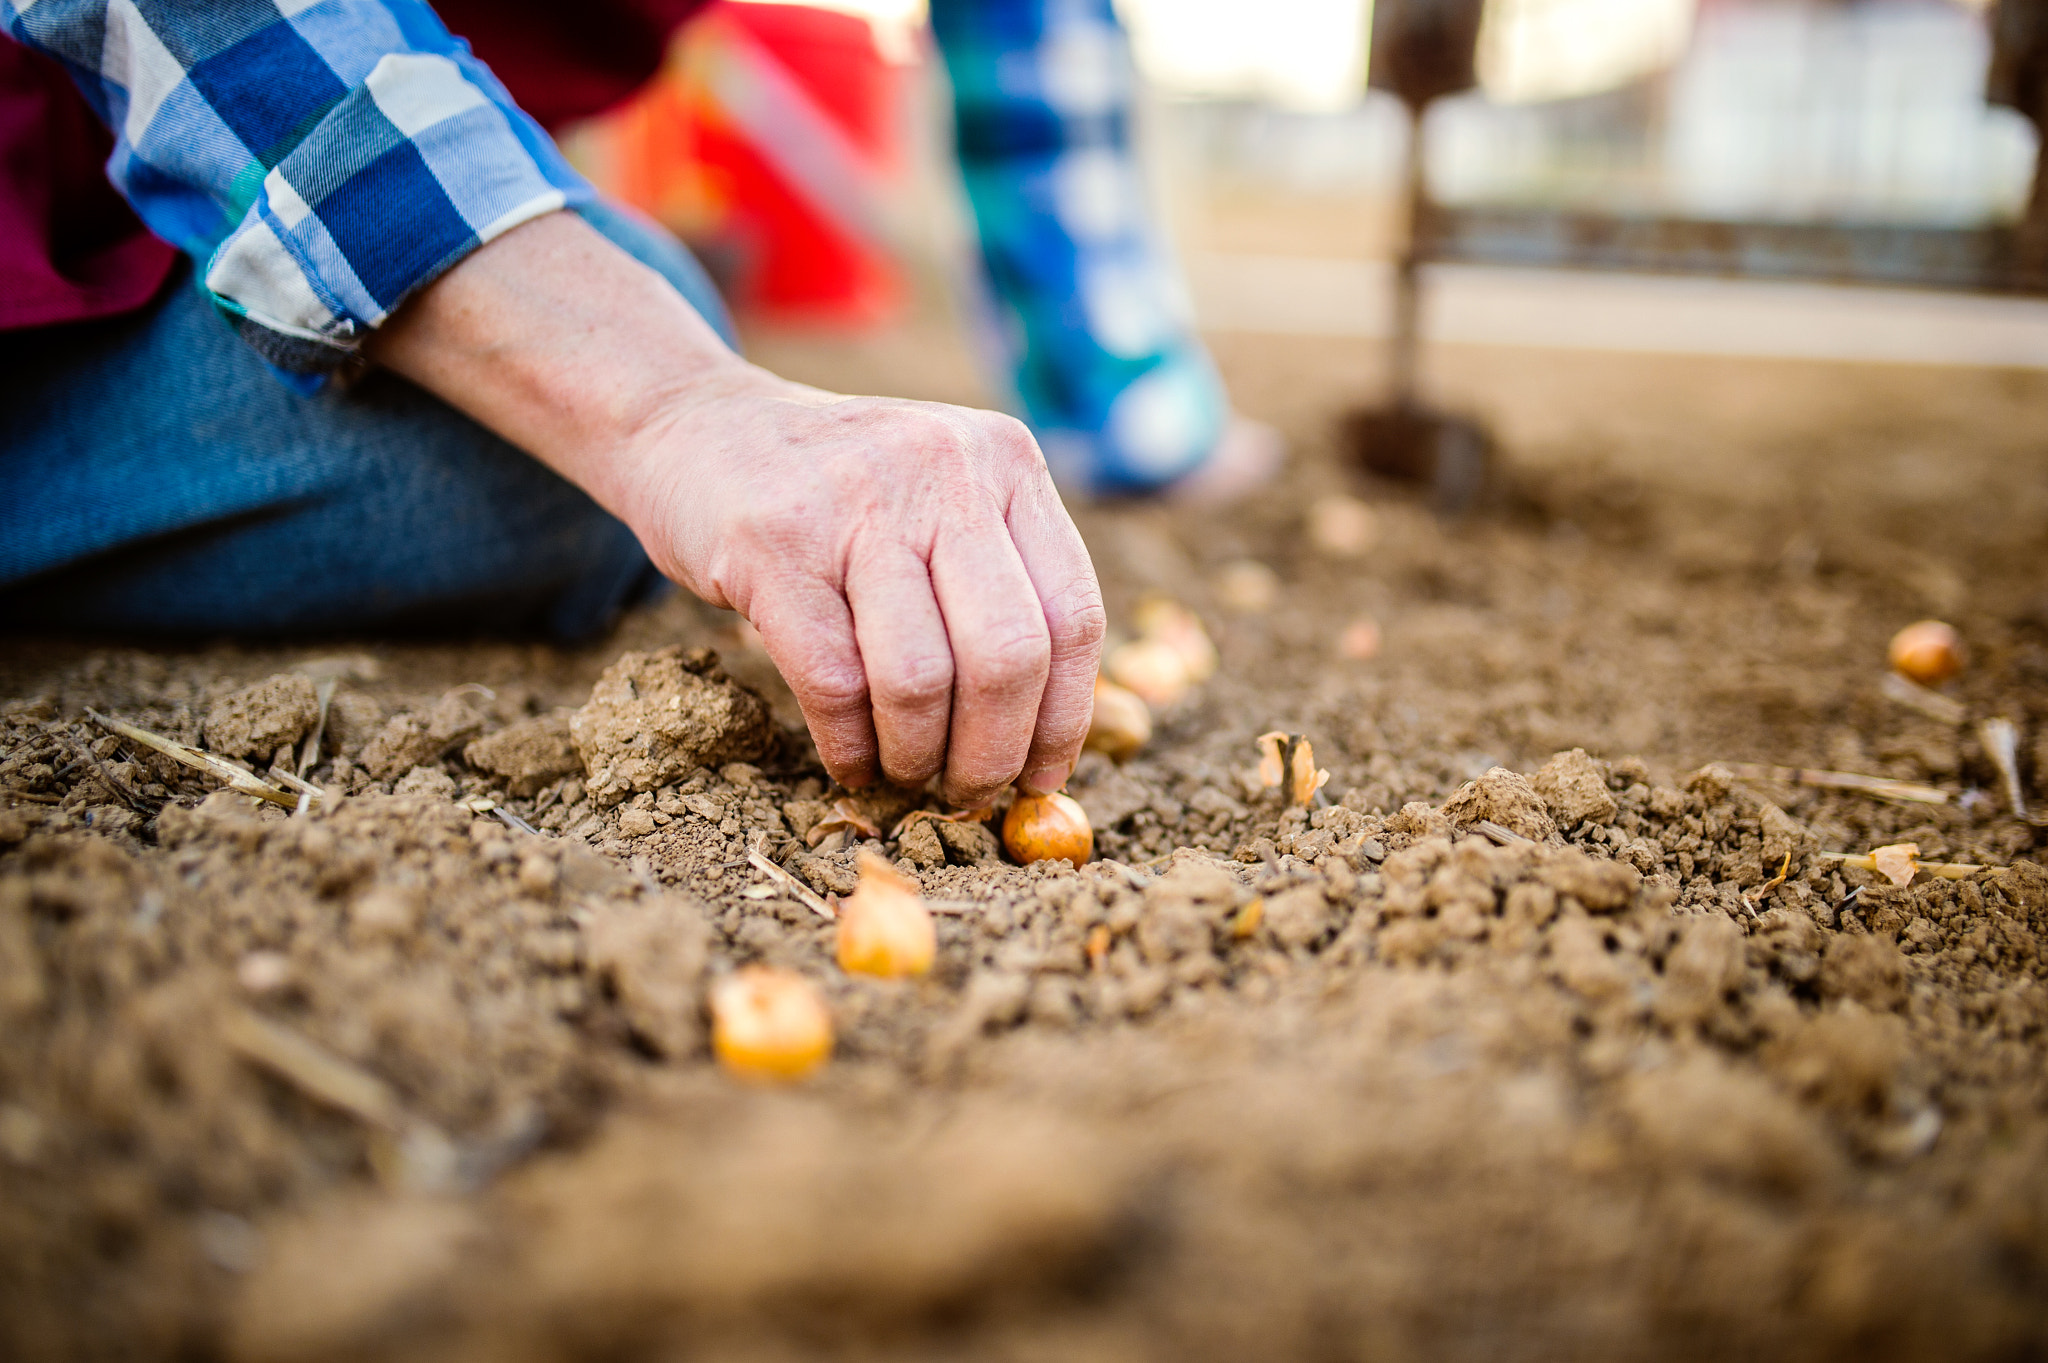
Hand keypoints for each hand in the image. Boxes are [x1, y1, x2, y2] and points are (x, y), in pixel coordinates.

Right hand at [624, 369, 1103, 805]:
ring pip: (921, 679)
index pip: (1072, 615)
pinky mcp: (772, 545)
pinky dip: (849, 745)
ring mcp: (855, 502)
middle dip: (993, 753)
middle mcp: (943, 470)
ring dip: (917, 756)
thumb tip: (1049, 734)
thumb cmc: (837, 493)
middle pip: (1008, 657)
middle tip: (968, 793)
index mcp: (1006, 460)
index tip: (1042, 776)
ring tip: (904, 773)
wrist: (693, 420)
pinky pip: (833, 682)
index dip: (1065, 717)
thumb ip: (999, 579)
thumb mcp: (939, 496)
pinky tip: (850, 762)